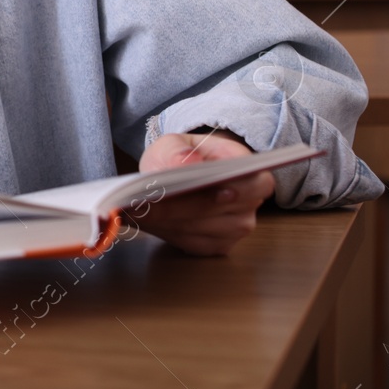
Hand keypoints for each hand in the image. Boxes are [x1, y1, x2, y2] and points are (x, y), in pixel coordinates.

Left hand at [126, 132, 275, 255]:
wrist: (183, 172)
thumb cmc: (185, 155)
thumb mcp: (176, 142)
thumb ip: (179, 150)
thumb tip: (186, 162)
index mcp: (253, 174)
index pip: (248, 185)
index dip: (221, 187)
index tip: (187, 184)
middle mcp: (250, 206)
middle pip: (217, 211)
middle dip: (179, 207)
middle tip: (143, 200)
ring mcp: (235, 229)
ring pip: (201, 229)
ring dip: (168, 221)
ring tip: (136, 208)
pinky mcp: (216, 246)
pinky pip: (191, 243)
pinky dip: (166, 231)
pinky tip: (144, 220)